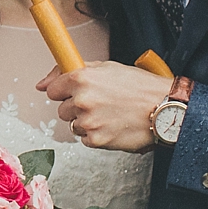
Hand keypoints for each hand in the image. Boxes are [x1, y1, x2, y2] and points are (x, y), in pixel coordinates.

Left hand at [37, 61, 164, 151]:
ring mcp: (88, 121)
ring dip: (87, 122)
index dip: (65, 91)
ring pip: (73, 125)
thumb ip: (70, 71)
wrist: (165, 108)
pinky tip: (113, 125)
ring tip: (110, 114)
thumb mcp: (107, 68)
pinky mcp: (97, 140)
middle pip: (62, 109)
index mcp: (82, 78)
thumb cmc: (140, 87)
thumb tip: (42, 84)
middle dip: (77, 107)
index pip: (53, 90)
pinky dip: (97, 135)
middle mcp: (82, 100)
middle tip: (101, 103)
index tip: (76, 93)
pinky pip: (85, 139)